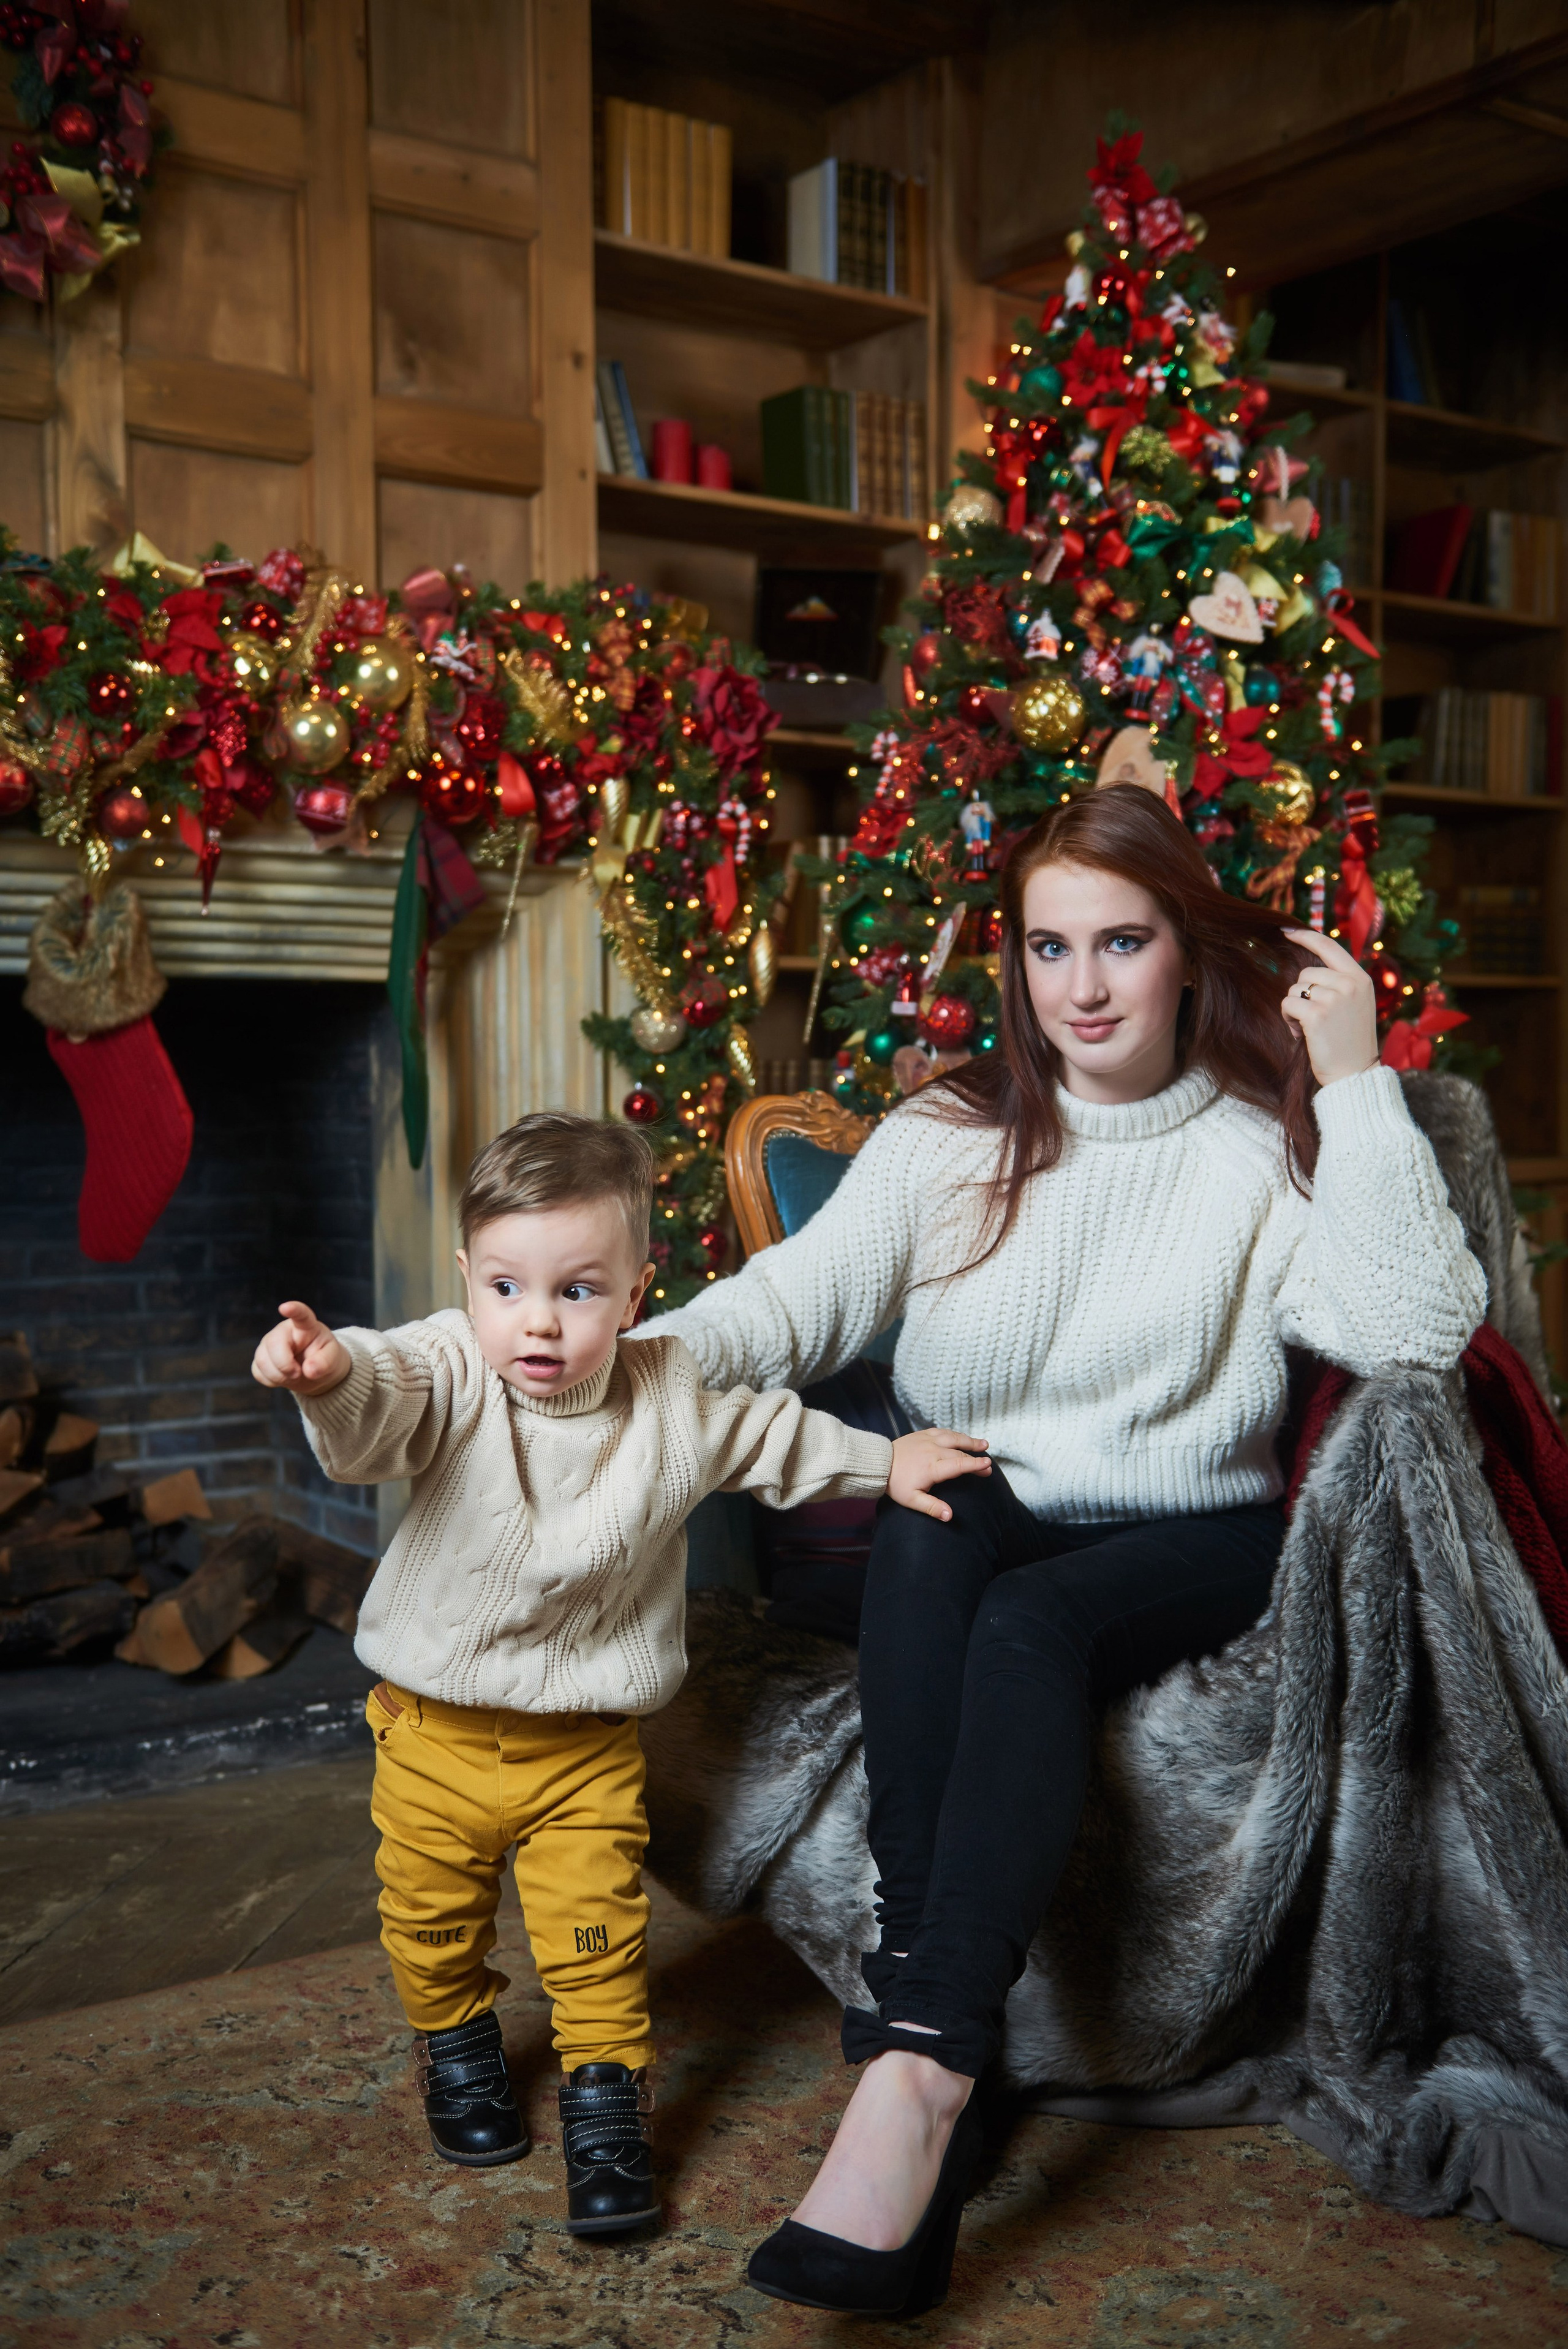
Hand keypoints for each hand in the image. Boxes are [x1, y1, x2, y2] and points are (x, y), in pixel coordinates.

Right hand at [251, 1301, 351, 1396]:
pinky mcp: (262, 1358)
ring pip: (262, 1359)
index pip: (300, 1314)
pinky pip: (257, 1371)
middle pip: (273, 1343)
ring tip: (295, 1377)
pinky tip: (284, 1378)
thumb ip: (324, 1363)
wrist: (315, 1372)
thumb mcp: (333, 1359)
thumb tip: (309, 1370)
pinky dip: (271, 1381)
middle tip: (298, 1374)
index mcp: (306, 1326)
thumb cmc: (325, 1358)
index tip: (285, 1307)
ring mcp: (270, 1343)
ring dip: (278, 1376)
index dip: (293, 1310)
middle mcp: (284, 1331)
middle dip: (285, 1365)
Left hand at [888, 1429, 990, 1521]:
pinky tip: (960, 1436)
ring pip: (954, 1437)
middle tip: (988, 1466)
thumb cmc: (895, 1483)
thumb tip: (950, 1516)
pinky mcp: (922, 1434)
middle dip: (976, 1458)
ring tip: (984, 1443)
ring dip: (969, 1441)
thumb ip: (932, 1507)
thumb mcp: (912, 1500)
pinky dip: (954, 1434)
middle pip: (960, 1453)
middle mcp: (933, 1450)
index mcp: (932, 1467)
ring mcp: (928, 1440)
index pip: (959, 1465)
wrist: (878, 1463)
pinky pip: (942, 1431)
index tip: (988, 1466)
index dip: (975, 1465)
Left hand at [1281, 928, 1378, 1086]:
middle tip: (1314, 1018)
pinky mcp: (1317, 1014)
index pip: (1329, 946)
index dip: (1305, 936)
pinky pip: (1288, 1004)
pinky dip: (1288, 1019)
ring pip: (1294, 989)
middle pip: (1305, 973)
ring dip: (1294, 1009)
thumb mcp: (1355, 1004)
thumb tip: (1308, 971)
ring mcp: (1334, 997)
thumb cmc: (1350, 1042)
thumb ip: (1339, 983)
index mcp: (1360, 978)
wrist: (1355, 1073)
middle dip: (1302, 994)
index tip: (1286, 932)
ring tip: (1310, 1029)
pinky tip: (1301, 1034)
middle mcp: (1349, 984)